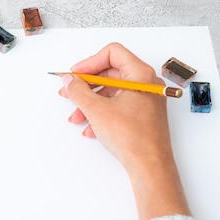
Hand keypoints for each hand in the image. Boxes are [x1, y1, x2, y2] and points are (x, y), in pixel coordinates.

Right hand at [59, 42, 189, 219]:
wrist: (149, 166)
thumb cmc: (133, 137)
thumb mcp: (97, 110)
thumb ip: (79, 91)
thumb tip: (69, 81)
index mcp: (140, 74)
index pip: (112, 53)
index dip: (90, 62)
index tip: (75, 75)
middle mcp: (145, 84)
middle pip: (110, 73)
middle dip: (86, 85)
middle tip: (69, 92)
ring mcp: (145, 100)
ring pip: (111, 93)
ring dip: (90, 103)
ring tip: (76, 116)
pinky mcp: (142, 115)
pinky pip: (117, 107)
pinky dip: (101, 114)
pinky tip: (89, 128)